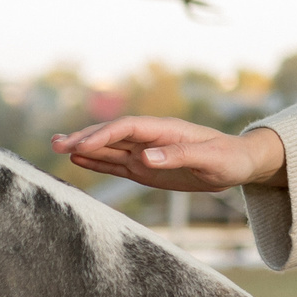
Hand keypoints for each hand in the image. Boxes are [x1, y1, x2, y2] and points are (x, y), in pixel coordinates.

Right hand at [51, 117, 287, 191]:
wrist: (240, 164)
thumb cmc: (229, 158)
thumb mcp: (210, 159)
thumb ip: (178, 156)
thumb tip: (145, 157)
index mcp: (166, 130)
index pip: (128, 128)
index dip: (103, 135)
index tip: (80, 146)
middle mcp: (152, 138)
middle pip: (112, 134)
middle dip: (84, 137)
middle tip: (55, 144)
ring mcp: (146, 152)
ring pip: (109, 147)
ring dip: (84, 147)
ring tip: (57, 147)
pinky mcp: (146, 168)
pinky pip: (117, 163)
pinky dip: (97, 161)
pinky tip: (78, 160)